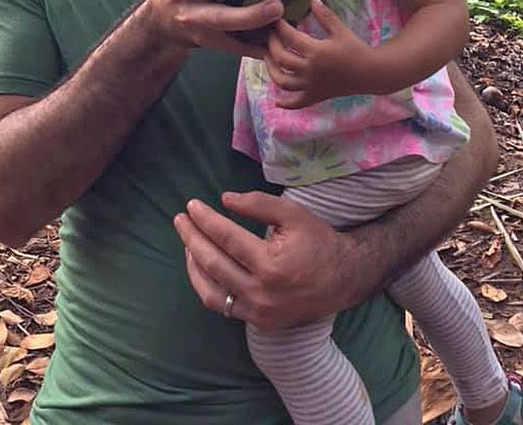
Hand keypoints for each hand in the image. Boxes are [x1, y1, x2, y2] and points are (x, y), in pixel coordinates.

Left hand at [173, 191, 356, 330]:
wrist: (342, 280)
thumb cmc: (318, 242)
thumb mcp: (293, 214)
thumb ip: (258, 204)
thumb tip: (224, 200)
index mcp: (271, 264)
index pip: (226, 237)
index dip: (206, 220)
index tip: (192, 205)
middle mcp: (261, 292)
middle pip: (213, 262)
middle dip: (192, 237)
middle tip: (180, 219)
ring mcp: (257, 312)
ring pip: (211, 290)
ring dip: (193, 264)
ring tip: (186, 242)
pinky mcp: (258, 322)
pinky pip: (222, 306)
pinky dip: (206, 286)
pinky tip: (200, 267)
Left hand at [264, 0, 372, 106]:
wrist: (372, 73)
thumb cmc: (356, 49)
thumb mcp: (341, 30)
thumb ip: (325, 16)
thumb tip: (312, 0)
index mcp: (316, 52)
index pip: (291, 38)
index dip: (280, 28)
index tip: (276, 21)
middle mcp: (311, 70)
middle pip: (282, 59)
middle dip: (272, 46)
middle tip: (269, 36)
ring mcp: (312, 85)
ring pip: (283, 81)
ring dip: (271, 70)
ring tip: (267, 59)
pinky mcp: (316, 96)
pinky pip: (297, 103)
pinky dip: (286, 103)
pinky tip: (277, 100)